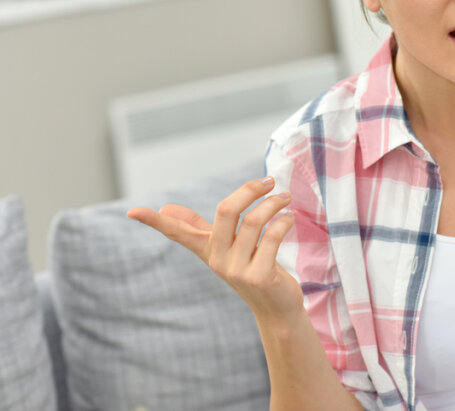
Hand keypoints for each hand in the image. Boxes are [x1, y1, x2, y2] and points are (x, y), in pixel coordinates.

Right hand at [127, 177, 303, 319]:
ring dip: (273, 204)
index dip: (155, 222)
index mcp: (208, 250)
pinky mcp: (259, 276)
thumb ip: (197, 227)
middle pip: (225, 211)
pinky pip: (272, 238)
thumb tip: (166, 208)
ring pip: (253, 222)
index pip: (177, 232)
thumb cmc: (251, 270)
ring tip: (285, 198)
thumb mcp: (223, 248)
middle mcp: (218, 259)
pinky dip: (283, 223)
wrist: (276, 308)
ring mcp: (237, 269)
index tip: (132, 212)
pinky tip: (289, 218)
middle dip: (248, 191)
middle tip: (269, 180)